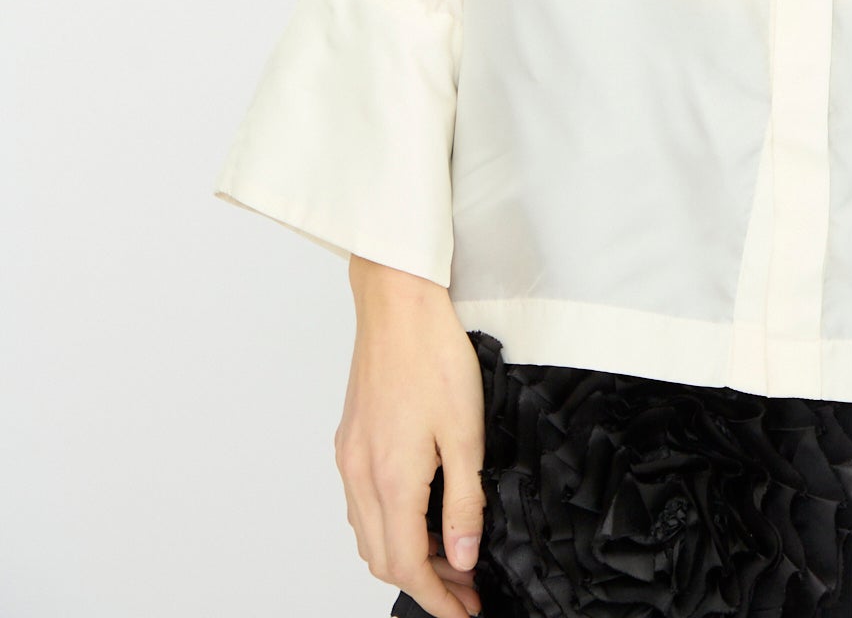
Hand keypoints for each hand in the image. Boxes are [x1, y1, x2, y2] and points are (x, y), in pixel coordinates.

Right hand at [334, 257, 486, 617]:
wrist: (397, 301)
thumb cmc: (434, 354)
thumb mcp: (465, 433)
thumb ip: (463, 501)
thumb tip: (461, 557)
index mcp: (390, 479)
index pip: (406, 564)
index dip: (437, 597)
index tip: (466, 610)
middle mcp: (359, 475)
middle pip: (381, 557)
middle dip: (423, 581)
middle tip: (465, 588)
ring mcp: (349, 456)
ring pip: (367, 533)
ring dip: (404, 554)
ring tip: (448, 553)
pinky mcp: (350, 438)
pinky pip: (361, 503)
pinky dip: (388, 523)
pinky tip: (419, 511)